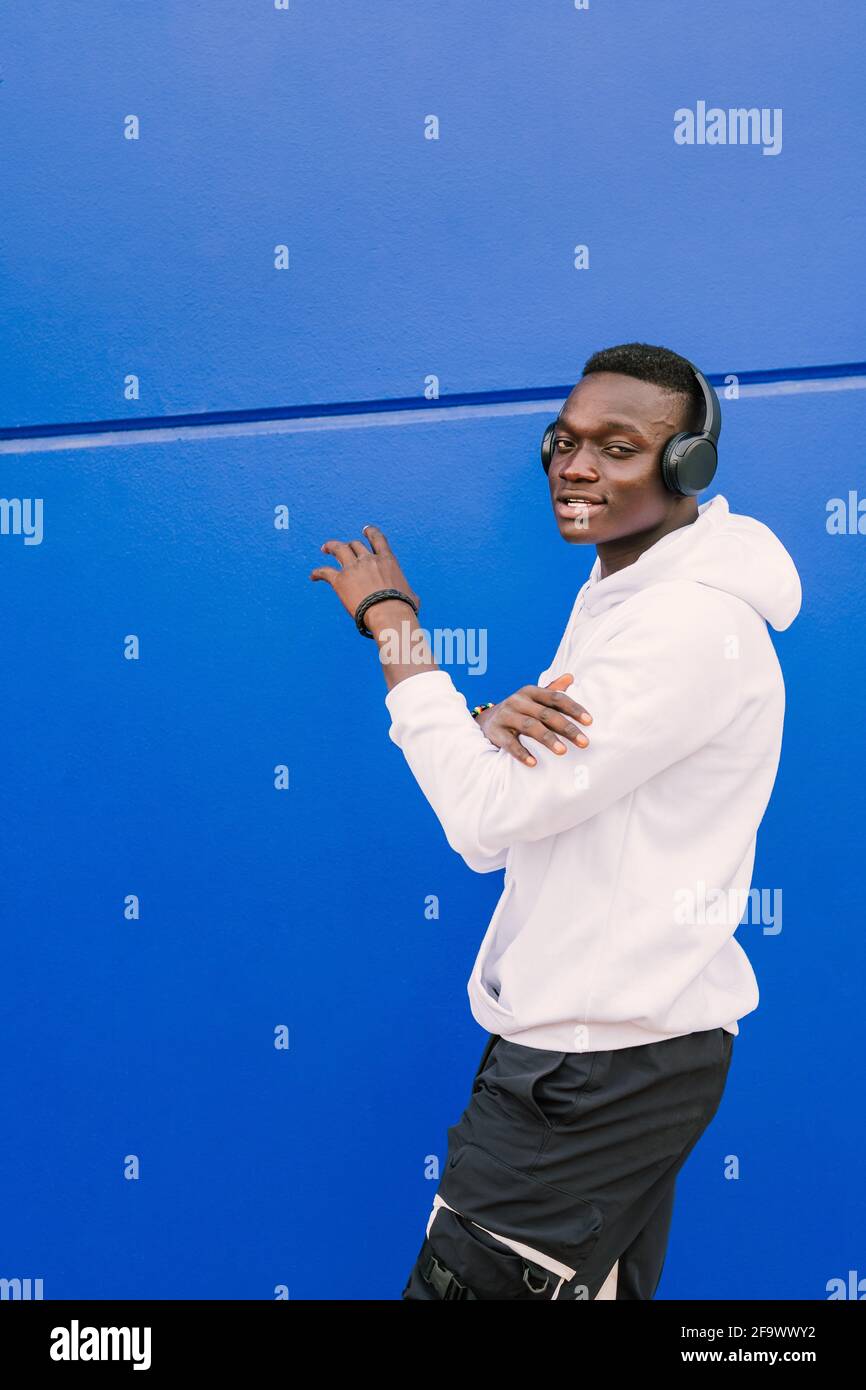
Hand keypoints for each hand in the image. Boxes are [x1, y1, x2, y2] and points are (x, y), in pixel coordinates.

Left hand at [309, 524, 419, 627]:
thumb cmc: (402, 608)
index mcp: (387, 560)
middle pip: (355, 544)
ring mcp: (353, 568)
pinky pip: (325, 572)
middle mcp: (369, 560)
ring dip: (331, 547)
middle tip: (342, 547)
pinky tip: (313, 576)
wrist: (388, 613)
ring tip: (325, 549)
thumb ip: (408, 592)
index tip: (365, 530)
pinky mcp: (339, 580)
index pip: (377, 539)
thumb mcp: (411, 596)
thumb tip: (414, 600)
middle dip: (348, 545)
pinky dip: (317, 573)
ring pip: (338, 549)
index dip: (370, 532)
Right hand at [475, 674, 591, 765]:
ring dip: (548, 739)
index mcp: (531, 692)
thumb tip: (570, 677)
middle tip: (584, 742)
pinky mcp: (496, 732)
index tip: (589, 722)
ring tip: (563, 751)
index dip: (573, 708)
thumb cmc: (519, 710)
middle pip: (546, 714)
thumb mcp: (533, 699)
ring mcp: (506, 716)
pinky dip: (522, 753)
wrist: (487, 721)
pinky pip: (510, 743)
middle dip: (567, 728)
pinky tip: (533, 763)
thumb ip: (551, 690)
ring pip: (530, 726)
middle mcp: (518, 701)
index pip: (556, 698)